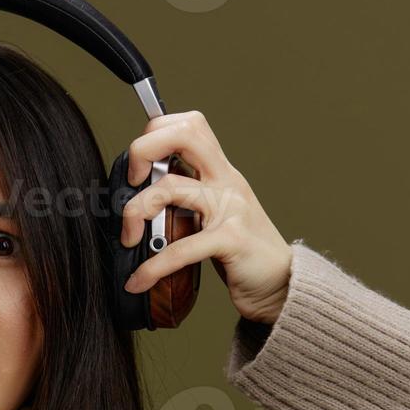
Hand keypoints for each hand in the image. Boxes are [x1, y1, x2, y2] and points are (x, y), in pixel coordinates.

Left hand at [118, 110, 292, 324]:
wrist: (281, 283)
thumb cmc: (242, 251)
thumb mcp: (216, 213)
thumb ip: (188, 198)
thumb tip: (140, 198)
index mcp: (220, 172)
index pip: (189, 125)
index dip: (156, 133)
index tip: (139, 165)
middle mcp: (226, 181)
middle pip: (185, 134)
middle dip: (144, 149)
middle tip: (131, 181)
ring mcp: (230, 208)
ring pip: (170, 187)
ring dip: (135, 211)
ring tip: (128, 238)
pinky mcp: (231, 240)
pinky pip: (181, 248)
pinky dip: (152, 267)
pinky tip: (138, 281)